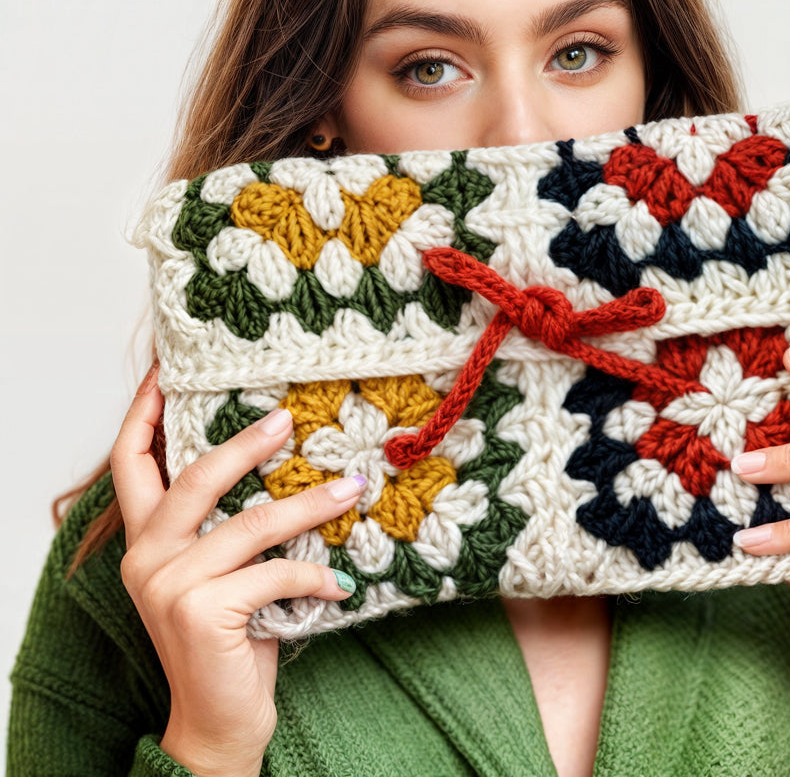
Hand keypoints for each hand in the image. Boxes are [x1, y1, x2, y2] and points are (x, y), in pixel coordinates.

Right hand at [111, 361, 362, 776]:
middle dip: (244, 443)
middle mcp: (146, 559)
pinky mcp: (201, 613)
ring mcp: (168, 586)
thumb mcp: (224, 573)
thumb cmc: (231, 638)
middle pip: (195, 478)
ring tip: (352, 486)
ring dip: (311, 505)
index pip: (131, 465)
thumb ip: (232, 525)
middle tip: (288, 417)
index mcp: (145, 542)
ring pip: (252, 523)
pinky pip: (276, 574)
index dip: (145, 415)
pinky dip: (315, 576)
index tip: (168, 372)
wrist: (219, 722)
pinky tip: (339, 583)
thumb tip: (289, 459)